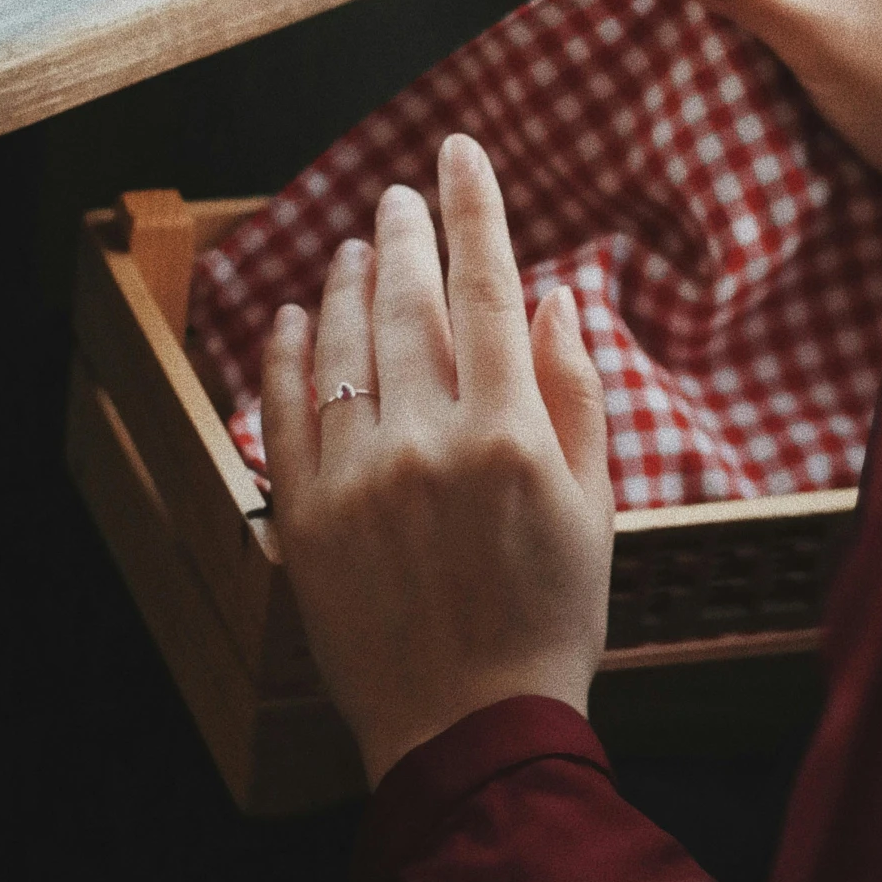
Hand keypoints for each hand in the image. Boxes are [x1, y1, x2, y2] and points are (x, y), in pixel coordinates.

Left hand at [262, 140, 613, 787]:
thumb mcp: (597, 508)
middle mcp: (428, 442)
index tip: (460, 153)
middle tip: (402, 194)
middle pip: (409, 303)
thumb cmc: (549, 619)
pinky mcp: (303, 516)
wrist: (469, 728)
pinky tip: (296, 314)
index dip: (475, 210)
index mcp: (511, 436)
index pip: (488, 290)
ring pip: (343, 344)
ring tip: (359, 244)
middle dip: (406, 231)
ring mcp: (357, 477)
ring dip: (350, 281)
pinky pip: (284, 410)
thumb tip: (558, 300)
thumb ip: (577, 397)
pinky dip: (287, 352)